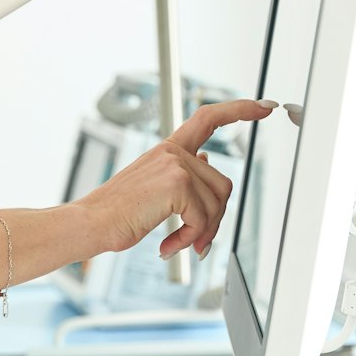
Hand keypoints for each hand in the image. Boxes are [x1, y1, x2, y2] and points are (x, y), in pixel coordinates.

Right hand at [77, 98, 274, 259]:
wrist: (91, 223)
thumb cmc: (118, 212)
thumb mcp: (153, 188)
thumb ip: (182, 175)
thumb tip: (207, 163)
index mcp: (166, 149)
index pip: (208, 118)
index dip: (239, 110)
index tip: (263, 107)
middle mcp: (172, 152)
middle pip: (222, 184)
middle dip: (215, 219)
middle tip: (197, 241)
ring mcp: (175, 165)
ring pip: (216, 204)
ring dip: (201, 233)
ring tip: (179, 245)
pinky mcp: (176, 183)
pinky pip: (202, 218)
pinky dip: (190, 239)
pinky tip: (168, 247)